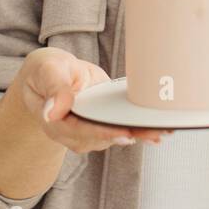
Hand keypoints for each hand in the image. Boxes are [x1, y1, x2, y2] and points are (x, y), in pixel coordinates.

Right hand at [16, 46, 170, 152]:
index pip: (82, 131)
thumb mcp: (46, 70)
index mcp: (56, 123)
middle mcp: (73, 133)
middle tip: (156, 132)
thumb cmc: (44, 70)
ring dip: (141, 134)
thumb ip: (53, 88)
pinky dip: (140, 129)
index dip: (104, 132)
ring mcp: (89, 130)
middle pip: (104, 137)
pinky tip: (159, 129)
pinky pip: (121, 128)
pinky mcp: (102, 123)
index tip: (125, 133)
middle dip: (132, 135)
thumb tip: (52, 113)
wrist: (48, 74)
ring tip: (165, 129)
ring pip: (116, 136)